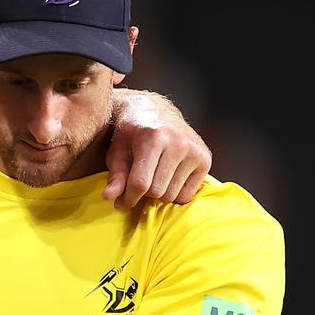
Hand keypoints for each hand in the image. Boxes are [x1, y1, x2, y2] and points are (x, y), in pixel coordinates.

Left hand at [105, 90, 210, 208]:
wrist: (155, 111)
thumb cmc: (131, 132)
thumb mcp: (117, 150)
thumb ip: (116, 175)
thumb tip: (108, 197)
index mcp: (153, 138)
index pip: (141, 182)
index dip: (128, 198)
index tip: (119, 203)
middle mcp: (178, 143)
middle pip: (157, 191)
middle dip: (142, 194)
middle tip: (136, 185)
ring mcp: (195, 151)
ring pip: (172, 196)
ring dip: (158, 194)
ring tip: (151, 178)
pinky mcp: (205, 159)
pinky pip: (187, 195)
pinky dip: (174, 193)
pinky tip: (166, 178)